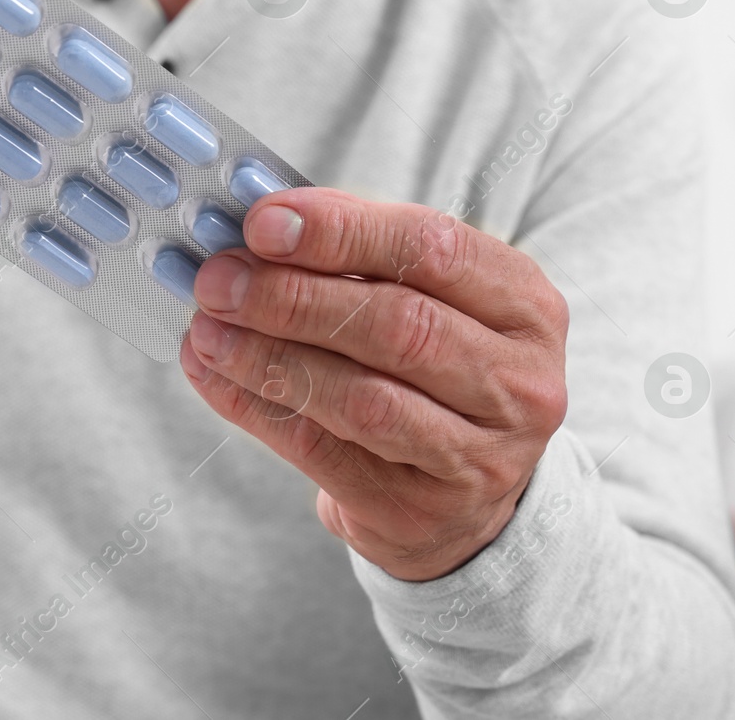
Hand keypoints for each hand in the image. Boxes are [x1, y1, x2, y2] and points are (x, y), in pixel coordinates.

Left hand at [179, 188, 568, 580]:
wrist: (465, 500)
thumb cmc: (436, 371)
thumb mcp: (431, 300)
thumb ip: (363, 255)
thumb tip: (266, 223)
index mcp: (527, 307)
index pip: (435, 250)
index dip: (344, 232)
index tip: (263, 223)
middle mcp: (520, 383)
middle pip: (400, 326)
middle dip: (295, 296)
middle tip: (219, 280)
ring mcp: (480, 456)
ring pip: (363, 398)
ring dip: (269, 356)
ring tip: (207, 328)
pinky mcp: (423, 511)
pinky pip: (325, 453)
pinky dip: (258, 407)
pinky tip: (214, 375)